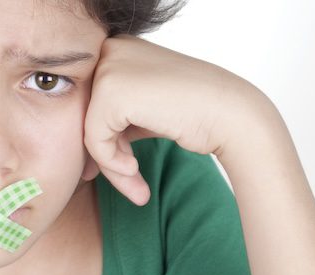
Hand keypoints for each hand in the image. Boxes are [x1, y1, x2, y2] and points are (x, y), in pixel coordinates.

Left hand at [83, 34, 269, 205]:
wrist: (232, 115)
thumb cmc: (193, 115)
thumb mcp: (143, 114)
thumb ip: (112, 125)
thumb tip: (82, 162)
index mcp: (117, 48)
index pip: (90, 102)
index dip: (102, 140)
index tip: (120, 169)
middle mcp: (110, 50)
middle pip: (85, 115)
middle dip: (104, 156)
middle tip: (128, 182)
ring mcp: (109, 67)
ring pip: (86, 129)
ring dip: (110, 165)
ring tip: (135, 185)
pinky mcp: (110, 91)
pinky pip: (94, 139)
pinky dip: (111, 162)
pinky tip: (134, 169)